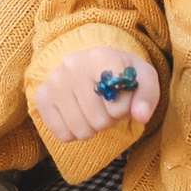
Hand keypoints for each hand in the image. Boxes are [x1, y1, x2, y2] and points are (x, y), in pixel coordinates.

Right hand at [33, 48, 159, 143]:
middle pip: (100, 121)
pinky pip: (62, 134)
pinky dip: (73, 133)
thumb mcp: (143, 78)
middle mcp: (73, 65)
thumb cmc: (120, 74)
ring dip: (92, 129)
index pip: (118, 105)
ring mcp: (55, 81)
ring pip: (81, 130)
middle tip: (107, 107)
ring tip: (93, 111)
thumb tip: (141, 116)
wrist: (91, 64)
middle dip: (108, 121)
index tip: (122, 98)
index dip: (125, 109)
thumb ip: (148, 96)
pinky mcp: (42, 96)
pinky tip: (77, 116)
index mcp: (101, 56)